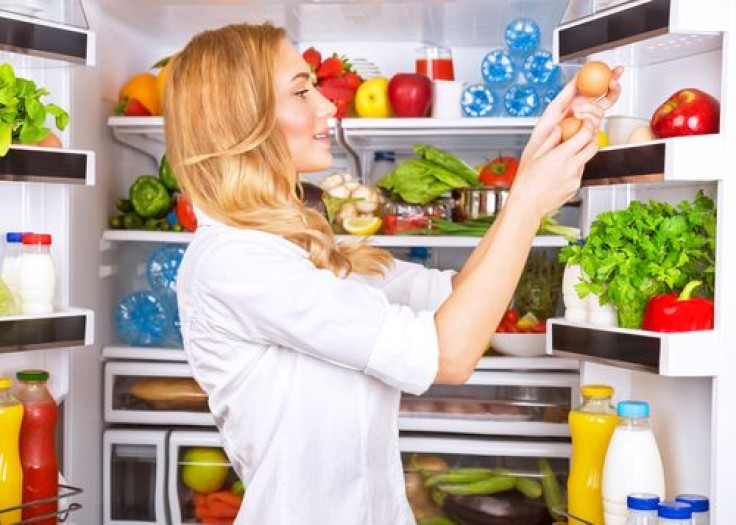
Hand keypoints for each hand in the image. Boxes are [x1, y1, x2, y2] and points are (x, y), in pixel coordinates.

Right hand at [511, 66, 624, 218]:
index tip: (585, 119)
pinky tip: (560, 170)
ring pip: (588, 158)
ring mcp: (575, 179)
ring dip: (583, 151)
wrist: (526, 206)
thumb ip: (549, 139)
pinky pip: (580, 172)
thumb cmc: (525, 182)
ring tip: (569, 151)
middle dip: (591, 135)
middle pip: (593, 145)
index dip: (589, 123)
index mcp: (560, 156)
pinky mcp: (575, 188)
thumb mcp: (533, 155)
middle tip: (583, 131)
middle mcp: (571, 167)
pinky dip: (575, 167)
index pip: (585, 134)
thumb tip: (559, 127)